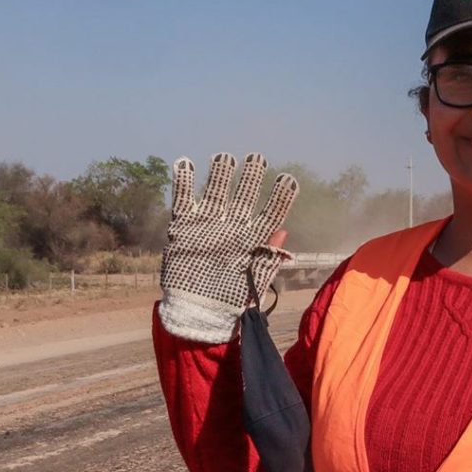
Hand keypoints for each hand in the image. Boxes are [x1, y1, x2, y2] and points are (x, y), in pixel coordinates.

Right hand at [157, 153, 298, 342]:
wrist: (198, 313)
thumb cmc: (231, 300)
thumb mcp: (254, 280)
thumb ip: (268, 256)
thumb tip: (284, 231)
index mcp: (253, 239)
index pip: (270, 213)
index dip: (280, 197)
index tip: (289, 179)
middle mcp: (232, 228)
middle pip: (243, 197)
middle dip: (250, 177)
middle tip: (257, 157)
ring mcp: (207, 225)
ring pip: (215, 193)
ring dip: (220, 174)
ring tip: (225, 157)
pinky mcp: (183, 228)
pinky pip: (182, 201)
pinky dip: (181, 182)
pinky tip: (184, 163)